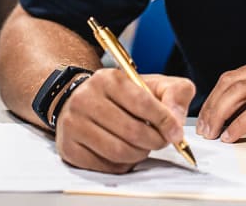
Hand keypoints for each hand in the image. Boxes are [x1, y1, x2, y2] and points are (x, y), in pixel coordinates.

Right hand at [54, 68, 194, 173]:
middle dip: (155, 141)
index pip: (142, 103)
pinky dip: (123, 164)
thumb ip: (174, 94)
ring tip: (143, 146)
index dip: (165, 121)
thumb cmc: (122, 96)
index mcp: (108, 79)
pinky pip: (105, 166)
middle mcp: (86, 99)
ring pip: (119, 152)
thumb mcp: (152, 85)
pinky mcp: (68, 147)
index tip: (176, 133)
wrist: (81, 100)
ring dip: (140, 154)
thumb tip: (177, 121)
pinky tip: (125, 153)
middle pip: (132, 132)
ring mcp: (73, 124)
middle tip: (161, 141)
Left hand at [196, 54, 245, 142]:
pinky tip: (232, 135)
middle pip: (231, 82)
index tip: (206, 116)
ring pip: (240, 92)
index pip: (233, 76)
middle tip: (204, 129)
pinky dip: (239, 123)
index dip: (214, 97)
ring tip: (213, 133)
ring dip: (220, 114)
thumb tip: (244, 109)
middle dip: (211, 106)